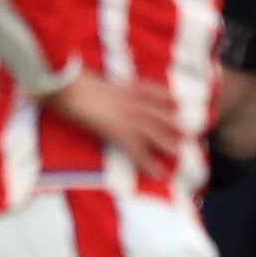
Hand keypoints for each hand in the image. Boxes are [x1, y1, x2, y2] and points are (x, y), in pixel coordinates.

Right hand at [44, 72, 181, 172]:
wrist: (68, 86)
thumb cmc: (71, 84)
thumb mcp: (89, 82)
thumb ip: (97, 87)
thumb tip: (89, 89)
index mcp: (123, 87)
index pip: (150, 89)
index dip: (165, 95)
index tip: (176, 101)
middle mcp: (131, 101)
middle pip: (158, 112)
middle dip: (173, 122)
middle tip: (188, 132)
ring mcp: (127, 116)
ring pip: (155, 131)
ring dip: (168, 143)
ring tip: (180, 153)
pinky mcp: (119, 131)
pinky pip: (138, 151)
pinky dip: (149, 164)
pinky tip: (159, 174)